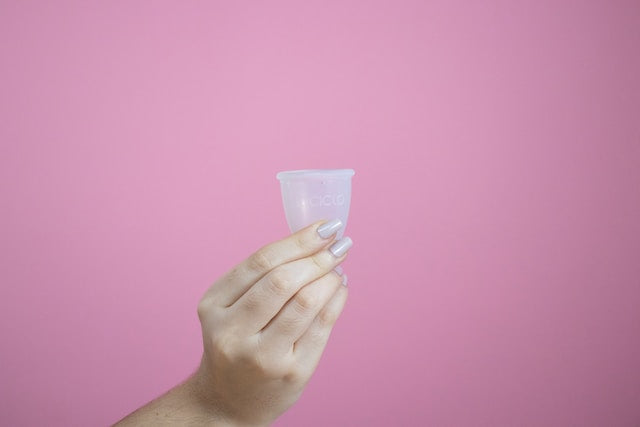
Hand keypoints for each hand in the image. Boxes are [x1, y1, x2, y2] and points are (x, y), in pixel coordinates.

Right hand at [193, 220, 351, 425]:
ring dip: (330, 277)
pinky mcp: (292, 373)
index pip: (261, 262)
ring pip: (305, 302)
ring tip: (338, 266)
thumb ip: (261, 277)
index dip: (298, 240)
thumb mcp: (229, 308)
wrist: (228, 401)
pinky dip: (336, 300)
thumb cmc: (236, 343)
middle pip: (282, 281)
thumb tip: (314, 241)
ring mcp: (263, 356)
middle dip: (317, 256)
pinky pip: (322, 326)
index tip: (324, 226)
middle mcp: (233, 333)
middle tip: (339, 243)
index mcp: (214, 307)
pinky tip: (340, 288)